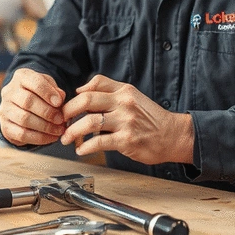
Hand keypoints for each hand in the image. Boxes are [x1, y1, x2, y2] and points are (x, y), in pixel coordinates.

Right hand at [0, 68, 66, 146]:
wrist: (22, 105)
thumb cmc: (39, 93)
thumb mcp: (49, 86)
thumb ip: (56, 90)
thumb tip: (61, 97)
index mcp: (22, 77)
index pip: (34, 82)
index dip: (48, 93)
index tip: (59, 102)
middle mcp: (9, 92)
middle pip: (27, 102)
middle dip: (47, 112)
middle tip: (61, 120)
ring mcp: (4, 110)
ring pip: (24, 119)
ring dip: (45, 127)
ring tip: (59, 130)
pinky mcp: (5, 127)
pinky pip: (21, 134)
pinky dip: (39, 138)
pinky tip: (51, 137)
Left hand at [60, 75, 194, 164]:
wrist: (173, 135)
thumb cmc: (150, 119)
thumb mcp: (132, 97)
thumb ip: (108, 91)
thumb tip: (80, 91)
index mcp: (124, 91)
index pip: (94, 84)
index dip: (76, 95)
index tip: (67, 106)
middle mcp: (124, 103)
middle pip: (86, 100)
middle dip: (68, 112)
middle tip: (61, 121)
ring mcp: (125, 121)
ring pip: (89, 122)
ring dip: (73, 132)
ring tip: (67, 139)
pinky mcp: (127, 140)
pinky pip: (98, 142)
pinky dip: (85, 147)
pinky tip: (81, 150)